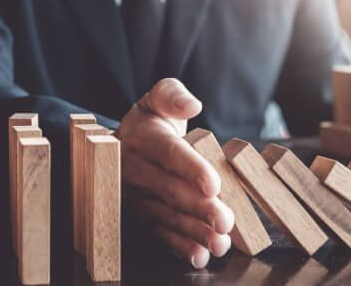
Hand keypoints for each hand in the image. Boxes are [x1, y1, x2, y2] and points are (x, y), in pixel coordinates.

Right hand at [115, 78, 233, 267]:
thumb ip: (172, 95)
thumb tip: (191, 105)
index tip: (214, 184)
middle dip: (200, 207)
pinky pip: (161, 231)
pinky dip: (180, 246)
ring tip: (219, 243)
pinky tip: (199, 255)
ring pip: (167, 215)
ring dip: (194, 232)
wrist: (125, 141)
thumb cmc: (151, 120)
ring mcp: (136, 195)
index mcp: (141, 137)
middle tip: (225, 220)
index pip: (169, 153)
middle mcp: (134, 168)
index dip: (191, 168)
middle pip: (170, 189)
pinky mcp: (141, 213)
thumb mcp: (159, 98)